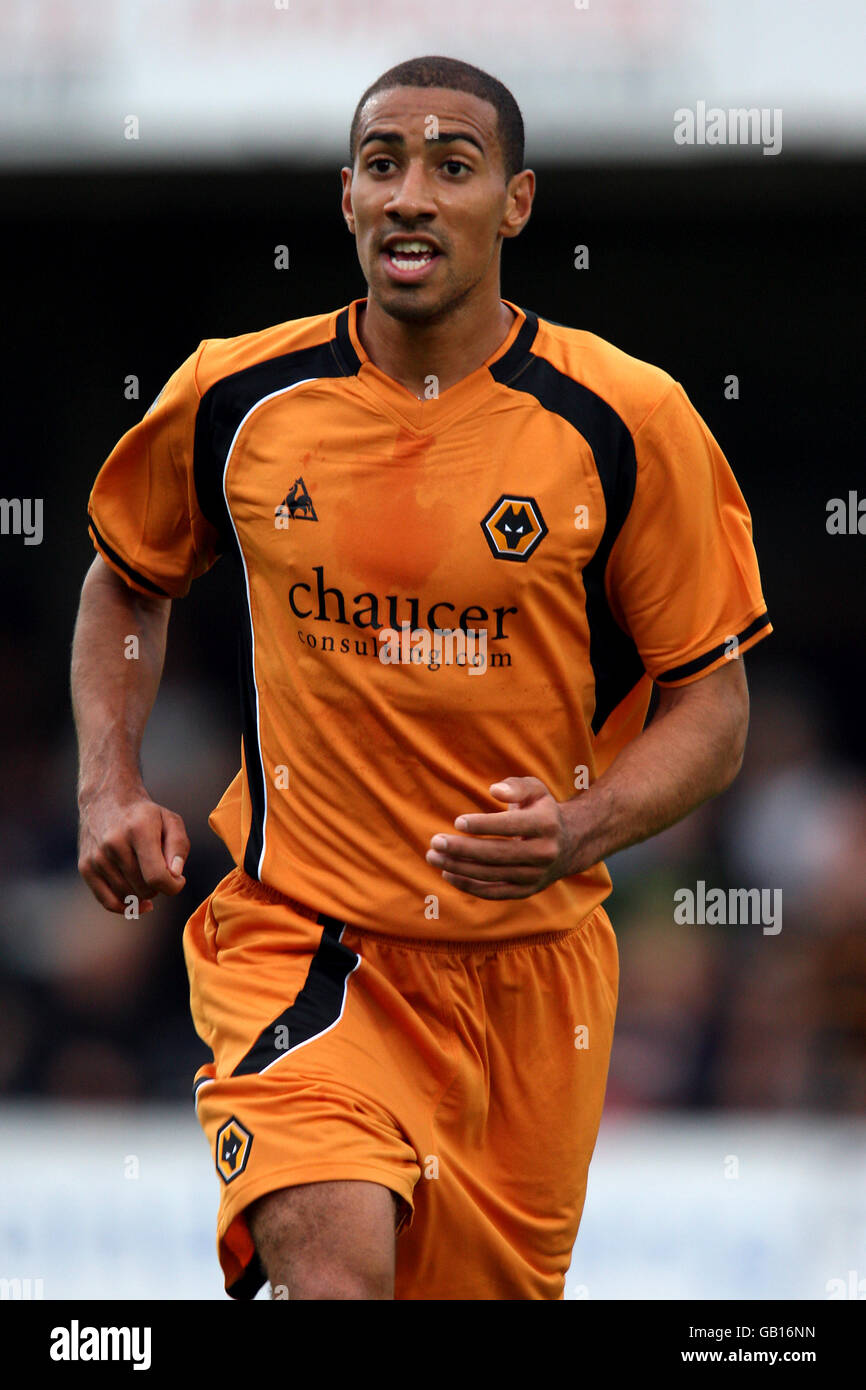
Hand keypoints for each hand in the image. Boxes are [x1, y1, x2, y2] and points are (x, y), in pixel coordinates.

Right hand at [77, 787, 189, 914]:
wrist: (106, 799)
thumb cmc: (145, 814)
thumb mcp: (170, 821)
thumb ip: (179, 847)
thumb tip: (175, 876)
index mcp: (138, 830)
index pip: (157, 876)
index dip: (173, 886)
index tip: (178, 880)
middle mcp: (114, 843)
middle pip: (144, 888)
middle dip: (159, 887)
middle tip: (160, 871)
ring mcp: (97, 856)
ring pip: (128, 896)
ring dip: (143, 893)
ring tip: (146, 876)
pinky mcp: (85, 867)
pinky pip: (107, 902)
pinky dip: (125, 907)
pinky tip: (139, 902)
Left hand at [425, 776, 574, 899]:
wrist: (569, 844)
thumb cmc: (541, 811)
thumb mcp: (536, 789)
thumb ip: (516, 785)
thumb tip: (495, 790)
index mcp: (547, 824)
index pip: (510, 826)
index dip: (483, 825)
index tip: (457, 822)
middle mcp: (544, 853)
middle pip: (497, 854)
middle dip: (462, 849)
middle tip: (435, 842)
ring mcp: (536, 875)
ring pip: (492, 875)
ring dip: (459, 867)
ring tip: (434, 856)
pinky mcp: (527, 891)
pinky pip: (495, 893)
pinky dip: (469, 886)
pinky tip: (448, 874)